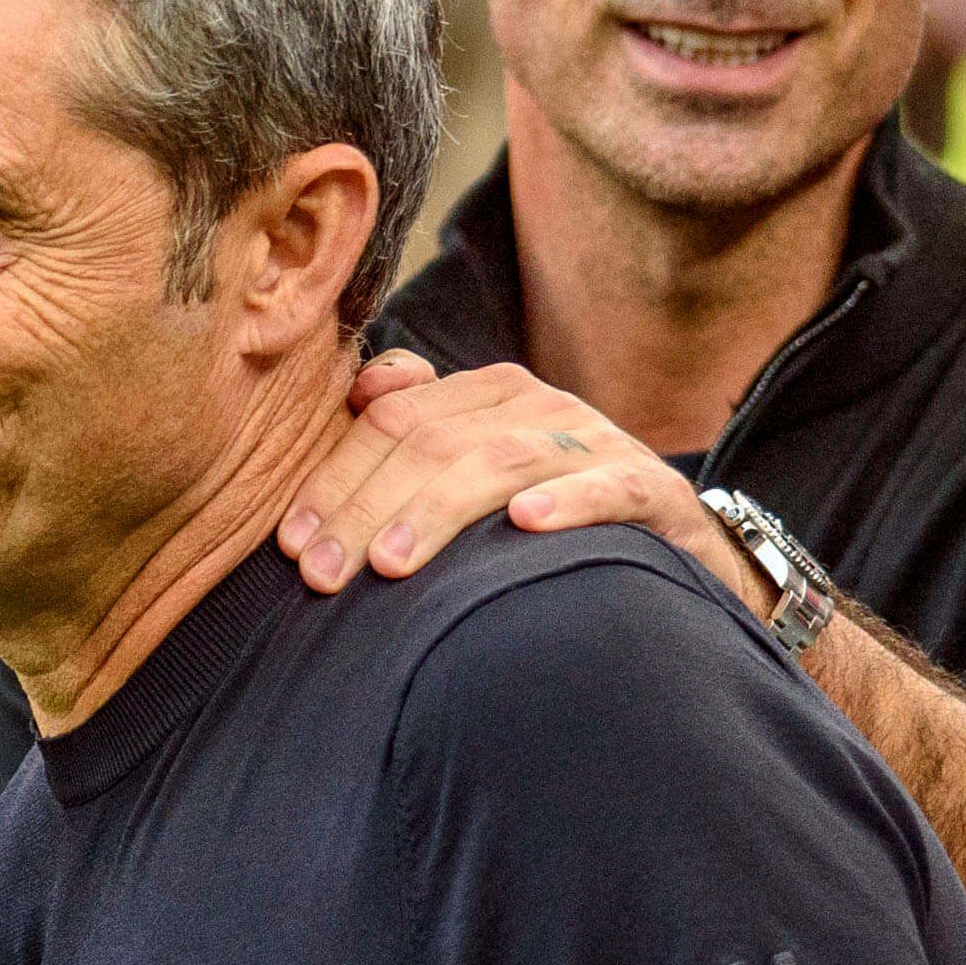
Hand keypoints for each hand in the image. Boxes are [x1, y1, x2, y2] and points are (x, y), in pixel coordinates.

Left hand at [277, 356, 760, 606]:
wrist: (675, 544)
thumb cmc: (552, 512)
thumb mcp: (478, 472)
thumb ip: (418, 428)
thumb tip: (361, 390)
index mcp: (486, 393)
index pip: (391, 419)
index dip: (334, 478)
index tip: (290, 544)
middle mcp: (538, 405)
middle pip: (433, 441)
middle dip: (365, 507)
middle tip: (320, 574)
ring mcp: (597, 442)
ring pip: (501, 461)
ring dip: (437, 511)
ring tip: (389, 564)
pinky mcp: (653, 490)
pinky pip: (607, 487)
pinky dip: (567, 501)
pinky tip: (524, 525)